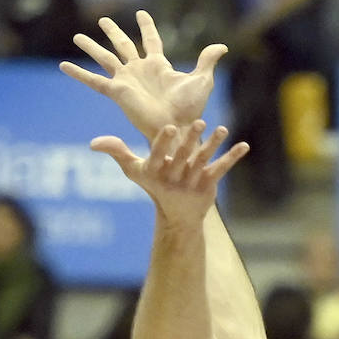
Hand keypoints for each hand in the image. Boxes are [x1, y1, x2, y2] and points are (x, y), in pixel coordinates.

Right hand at [61, 10, 227, 144]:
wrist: (177, 128)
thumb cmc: (191, 109)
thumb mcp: (202, 80)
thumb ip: (207, 60)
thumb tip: (222, 46)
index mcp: (158, 66)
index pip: (151, 41)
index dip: (146, 27)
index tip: (141, 14)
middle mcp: (139, 71)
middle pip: (123, 45)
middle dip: (113, 32)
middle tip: (103, 19)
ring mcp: (126, 81)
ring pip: (105, 58)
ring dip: (91, 46)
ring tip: (77, 36)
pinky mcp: (117, 93)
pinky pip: (94, 81)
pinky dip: (78, 74)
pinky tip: (64, 66)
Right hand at [93, 120, 248, 227]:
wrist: (178, 216)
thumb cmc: (154, 186)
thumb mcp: (134, 171)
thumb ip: (117, 152)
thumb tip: (94, 142)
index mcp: (156, 172)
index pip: (159, 155)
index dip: (164, 143)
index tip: (169, 127)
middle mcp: (174, 178)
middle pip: (183, 156)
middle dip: (190, 141)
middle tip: (198, 123)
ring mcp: (192, 182)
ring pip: (204, 161)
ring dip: (213, 145)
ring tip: (223, 129)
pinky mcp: (209, 184)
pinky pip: (222, 169)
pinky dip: (233, 157)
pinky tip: (244, 146)